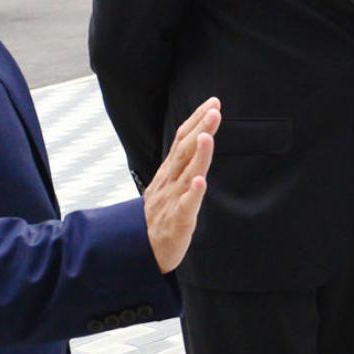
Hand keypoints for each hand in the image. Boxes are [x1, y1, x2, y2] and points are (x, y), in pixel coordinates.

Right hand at [144, 97, 219, 273]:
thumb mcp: (169, 184)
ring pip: (186, 174)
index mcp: (169, 172)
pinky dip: (193, 193)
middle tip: (214, 108)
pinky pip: (186, 206)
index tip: (213, 102)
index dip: (196, 120)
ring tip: (207, 135)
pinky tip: (200, 181)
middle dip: (200, 128)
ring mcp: (172, 200)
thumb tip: (196, 137)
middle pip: (184, 151)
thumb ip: (181, 163)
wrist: (138, 251)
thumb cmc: (160, 216)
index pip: (182, 140)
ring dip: (198, 154)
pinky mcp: (177, 221)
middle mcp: (170, 181)